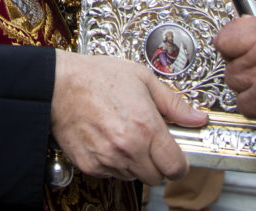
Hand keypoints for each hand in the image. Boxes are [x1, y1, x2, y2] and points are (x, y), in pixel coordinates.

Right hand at [51, 51, 207, 184]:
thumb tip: (197, 117)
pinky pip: (111, 174)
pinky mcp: (90, 165)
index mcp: (146, 127)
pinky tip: (108, 140)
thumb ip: (173, 103)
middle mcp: (129, 148)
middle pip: (156, 178)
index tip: (176, 157)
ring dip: (134, 163)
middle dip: (157, 164)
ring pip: (133, 177)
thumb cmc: (98, 77)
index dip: (179, 164)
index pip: (176, 167)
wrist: (58, 84)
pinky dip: (113, 163)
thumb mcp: (143, 79)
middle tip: (149, 144)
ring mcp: (108, 159)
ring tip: (124, 136)